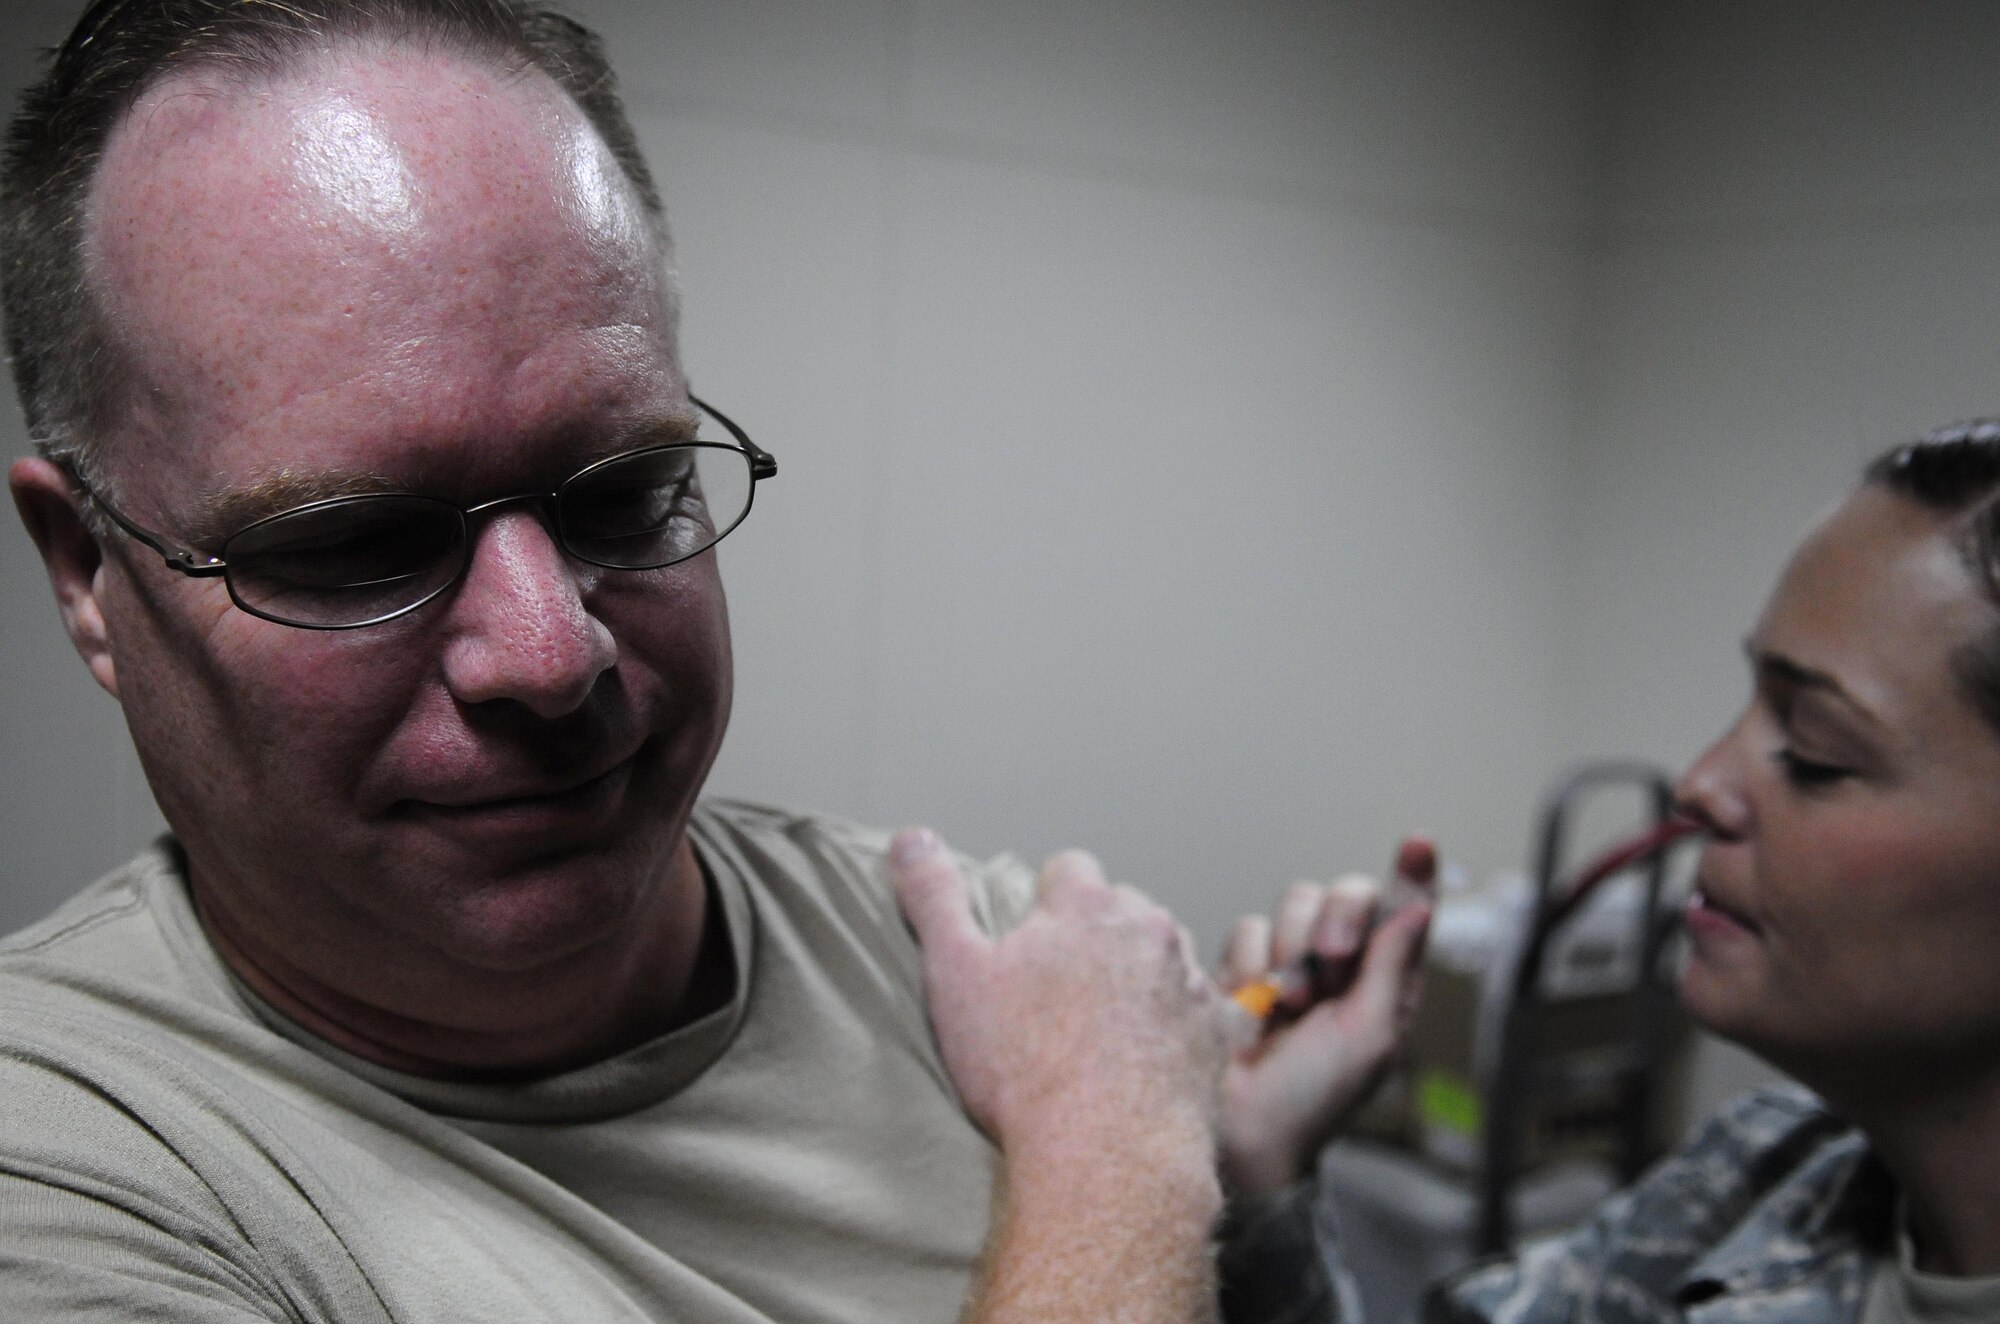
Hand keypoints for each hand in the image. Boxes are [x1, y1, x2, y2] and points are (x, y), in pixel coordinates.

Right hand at [888, 828, 1225, 1160]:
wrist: (1104, 1154)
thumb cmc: (1022, 1066)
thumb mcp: (955, 974)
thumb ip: (935, 897)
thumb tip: (910, 838)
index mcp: (1087, 905)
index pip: (1068, 870)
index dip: (1043, 905)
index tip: (1027, 952)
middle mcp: (1150, 929)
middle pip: (1121, 909)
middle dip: (1096, 938)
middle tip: (1060, 996)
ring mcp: (1190, 981)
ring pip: (1163, 956)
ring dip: (1139, 977)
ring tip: (1102, 1031)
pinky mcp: (1216, 1034)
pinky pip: (1200, 1010)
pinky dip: (1176, 1023)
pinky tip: (1145, 1059)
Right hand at [1217, 839, 1435, 1197]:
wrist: (1241, 1127)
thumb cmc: (1313, 1099)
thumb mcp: (1369, 1036)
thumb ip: (1390, 966)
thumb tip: (1420, 907)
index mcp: (1387, 982)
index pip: (1406, 913)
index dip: (1412, 875)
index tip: (1418, 844)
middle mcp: (1344, 964)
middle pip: (1346, 893)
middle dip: (1337, 921)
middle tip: (1331, 963)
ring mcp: (1292, 961)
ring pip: (1294, 904)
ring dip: (1291, 954)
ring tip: (1287, 1007)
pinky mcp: (1244, 966)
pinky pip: (1249, 929)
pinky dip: (1250, 965)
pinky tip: (1253, 1007)